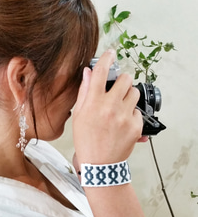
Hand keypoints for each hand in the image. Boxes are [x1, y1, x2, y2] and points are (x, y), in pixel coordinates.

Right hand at [73, 50, 142, 165]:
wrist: (99, 164)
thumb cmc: (86, 140)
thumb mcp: (79, 115)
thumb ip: (84, 92)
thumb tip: (87, 73)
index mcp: (94, 103)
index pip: (101, 72)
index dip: (107, 58)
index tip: (111, 53)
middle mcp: (110, 106)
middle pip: (126, 79)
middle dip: (122, 80)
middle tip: (117, 88)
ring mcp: (125, 116)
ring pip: (134, 92)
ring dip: (128, 95)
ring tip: (120, 106)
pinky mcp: (136, 126)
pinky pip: (138, 111)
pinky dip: (131, 113)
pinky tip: (123, 122)